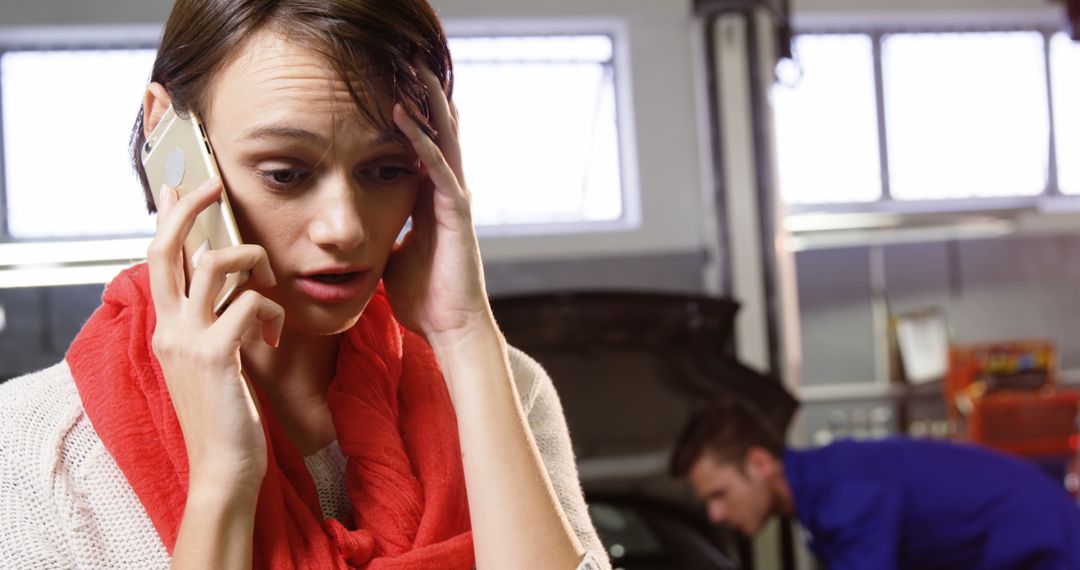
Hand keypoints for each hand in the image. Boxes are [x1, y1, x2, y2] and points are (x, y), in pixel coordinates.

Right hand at [147, 178, 283, 493]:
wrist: (223, 470)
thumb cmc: (228, 419)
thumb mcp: (214, 365)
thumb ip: (215, 328)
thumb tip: (235, 295)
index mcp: (166, 329)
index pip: (158, 262)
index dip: (167, 221)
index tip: (178, 188)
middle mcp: (168, 329)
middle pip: (166, 248)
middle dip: (189, 208)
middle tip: (213, 187)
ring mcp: (187, 340)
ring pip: (212, 264)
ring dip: (250, 260)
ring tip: (267, 285)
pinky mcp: (215, 355)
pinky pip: (249, 304)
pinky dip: (272, 312)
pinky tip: (276, 340)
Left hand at [384, 67, 493, 344]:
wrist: (450, 329)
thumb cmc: (424, 299)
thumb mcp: (393, 259)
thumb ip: (384, 238)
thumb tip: (355, 237)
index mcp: (431, 204)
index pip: (421, 151)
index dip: (412, 120)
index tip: (397, 90)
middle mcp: (447, 196)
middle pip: (438, 136)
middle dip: (427, 101)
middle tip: (413, 64)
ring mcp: (455, 203)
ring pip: (443, 143)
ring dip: (428, 107)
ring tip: (415, 73)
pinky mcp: (456, 215)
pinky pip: (437, 169)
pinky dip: (421, 142)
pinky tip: (405, 118)